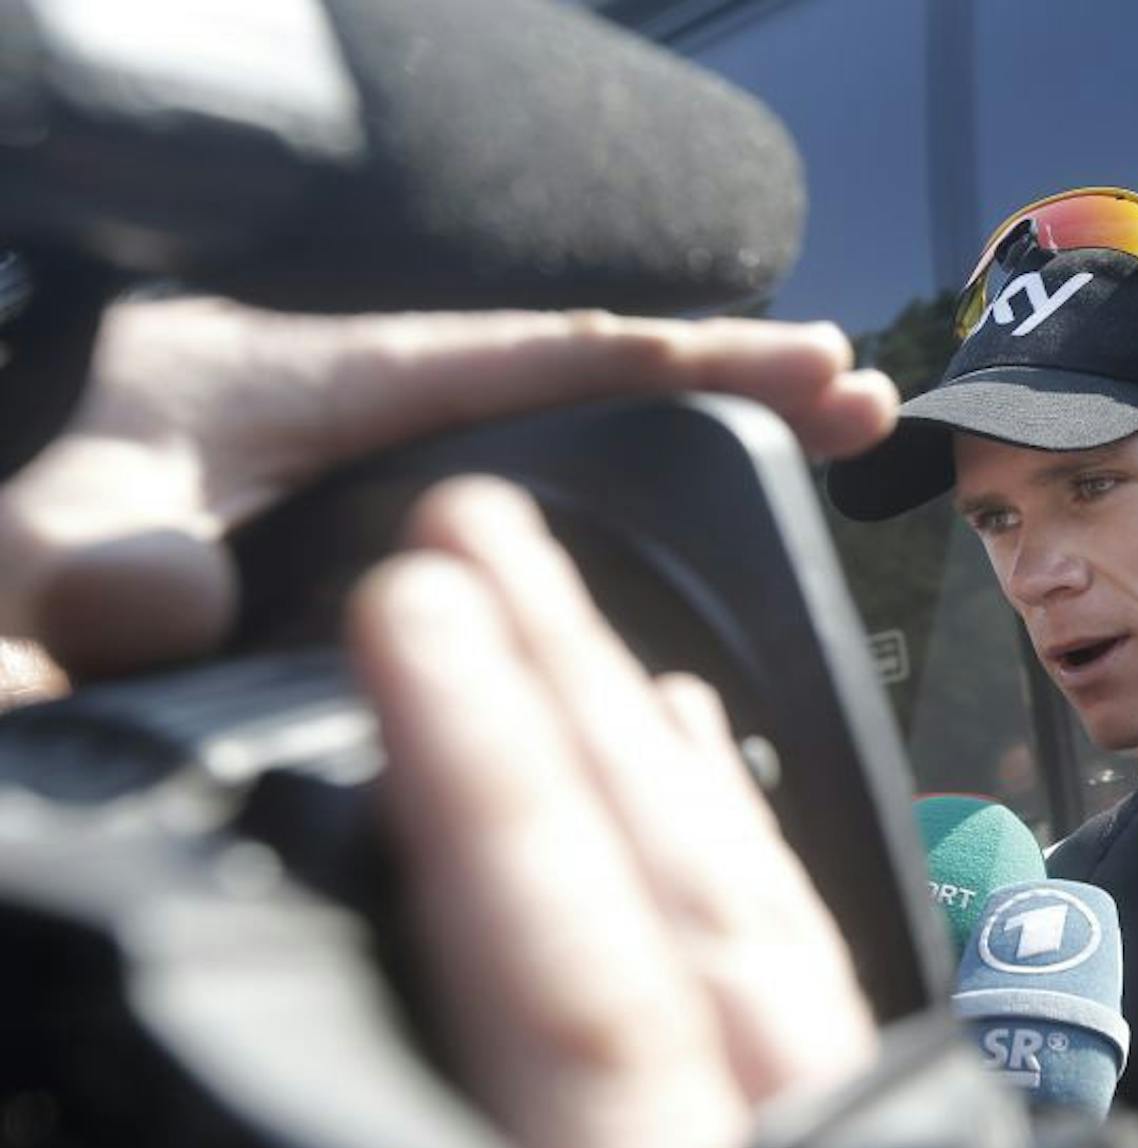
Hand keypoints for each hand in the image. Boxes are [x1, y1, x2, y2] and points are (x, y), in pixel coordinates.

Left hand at [0, 298, 897, 675]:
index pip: (522, 357)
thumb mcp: (32, 557)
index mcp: (299, 382)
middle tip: (859, 395)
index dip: (673, 361)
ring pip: (575, 436)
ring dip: (705, 435)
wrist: (11, 607)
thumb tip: (167, 598)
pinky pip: (543, 495)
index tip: (801, 368)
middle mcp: (359, 410)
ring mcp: (379, 474)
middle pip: (579, 378)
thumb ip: (85, 568)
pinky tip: (711, 526)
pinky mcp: (383, 538)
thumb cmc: (17, 575)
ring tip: (833, 434)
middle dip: (729, 379)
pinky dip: (642, 497)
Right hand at [347, 476, 878, 1147]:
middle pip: (683, 898)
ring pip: (748, 915)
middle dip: (569, 701)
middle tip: (474, 537)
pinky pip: (790, 968)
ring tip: (552, 609)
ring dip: (641, 744)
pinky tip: (681, 745)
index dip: (498, 789)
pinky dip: (729, 841)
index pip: (577, 984)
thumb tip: (316, 1040)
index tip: (421, 619)